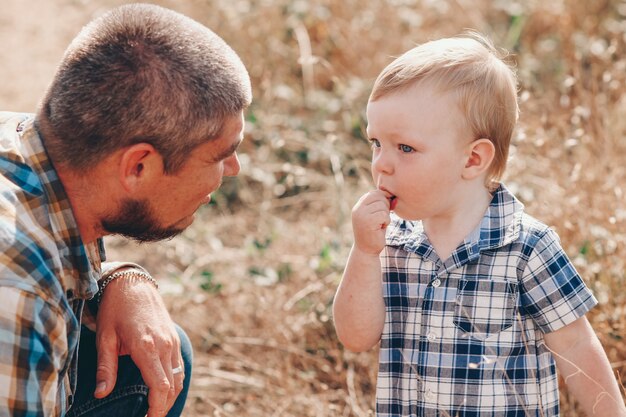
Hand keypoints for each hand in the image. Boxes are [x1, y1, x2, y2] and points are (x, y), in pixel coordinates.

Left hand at [94, 273, 183, 416]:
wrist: (132, 283)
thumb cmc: (115, 309)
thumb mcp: (104, 337)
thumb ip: (106, 367)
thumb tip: (101, 394)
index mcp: (146, 346)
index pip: (159, 386)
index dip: (157, 408)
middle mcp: (164, 345)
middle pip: (172, 386)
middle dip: (163, 407)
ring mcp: (171, 341)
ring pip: (179, 377)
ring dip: (170, 397)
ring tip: (155, 410)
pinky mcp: (173, 338)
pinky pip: (179, 367)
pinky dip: (174, 383)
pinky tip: (164, 391)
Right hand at [351, 189, 390, 255]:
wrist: (366, 251)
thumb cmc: (374, 232)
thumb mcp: (376, 215)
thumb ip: (382, 204)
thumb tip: (394, 196)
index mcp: (358, 206)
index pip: (375, 193)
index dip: (384, 199)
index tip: (385, 210)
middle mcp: (358, 209)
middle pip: (379, 197)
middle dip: (386, 207)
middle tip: (382, 219)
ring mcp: (362, 215)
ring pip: (383, 206)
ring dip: (386, 216)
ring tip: (380, 224)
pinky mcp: (368, 222)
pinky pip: (384, 215)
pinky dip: (386, 221)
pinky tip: (381, 228)